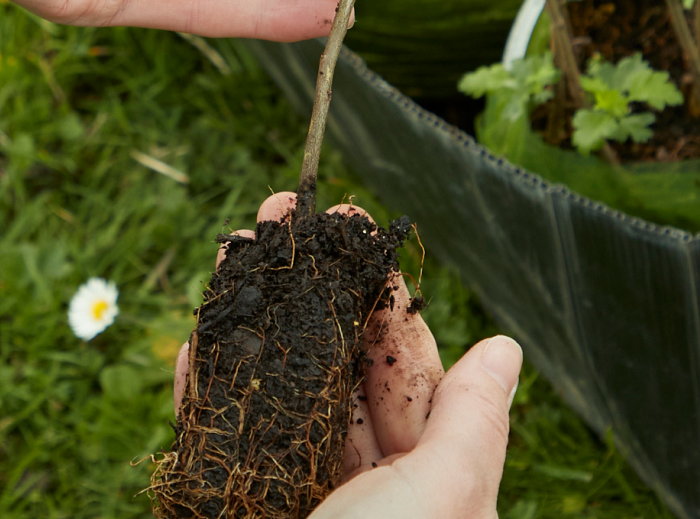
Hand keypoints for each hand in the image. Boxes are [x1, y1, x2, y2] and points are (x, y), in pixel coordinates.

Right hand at [173, 192, 519, 517]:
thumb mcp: (442, 497)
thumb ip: (468, 424)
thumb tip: (506, 349)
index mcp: (421, 484)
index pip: (405, 369)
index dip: (379, 292)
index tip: (351, 223)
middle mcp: (358, 488)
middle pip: (330, 367)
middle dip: (307, 287)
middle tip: (279, 211)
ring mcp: (289, 494)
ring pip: (269, 392)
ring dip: (248, 319)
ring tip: (231, 249)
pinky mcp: (227, 505)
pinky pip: (212, 441)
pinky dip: (201, 391)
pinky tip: (193, 339)